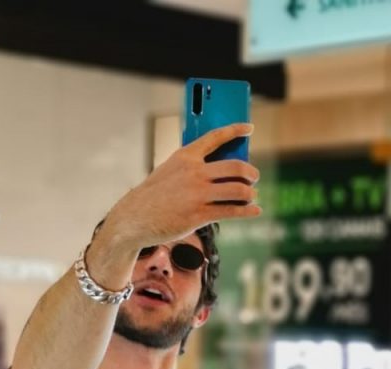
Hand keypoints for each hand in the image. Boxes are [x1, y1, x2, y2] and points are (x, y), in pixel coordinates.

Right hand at [103, 122, 260, 251]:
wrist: (136, 217)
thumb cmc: (156, 194)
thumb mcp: (170, 170)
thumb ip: (193, 167)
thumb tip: (224, 172)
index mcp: (186, 156)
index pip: (215, 136)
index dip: (235, 130)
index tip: (249, 128)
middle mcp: (194, 172)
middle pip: (235, 167)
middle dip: (250, 172)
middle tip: (254, 176)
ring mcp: (197, 194)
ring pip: (238, 190)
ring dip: (250, 193)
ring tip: (252, 195)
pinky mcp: (199, 215)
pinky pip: (232, 211)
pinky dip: (248, 210)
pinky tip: (255, 210)